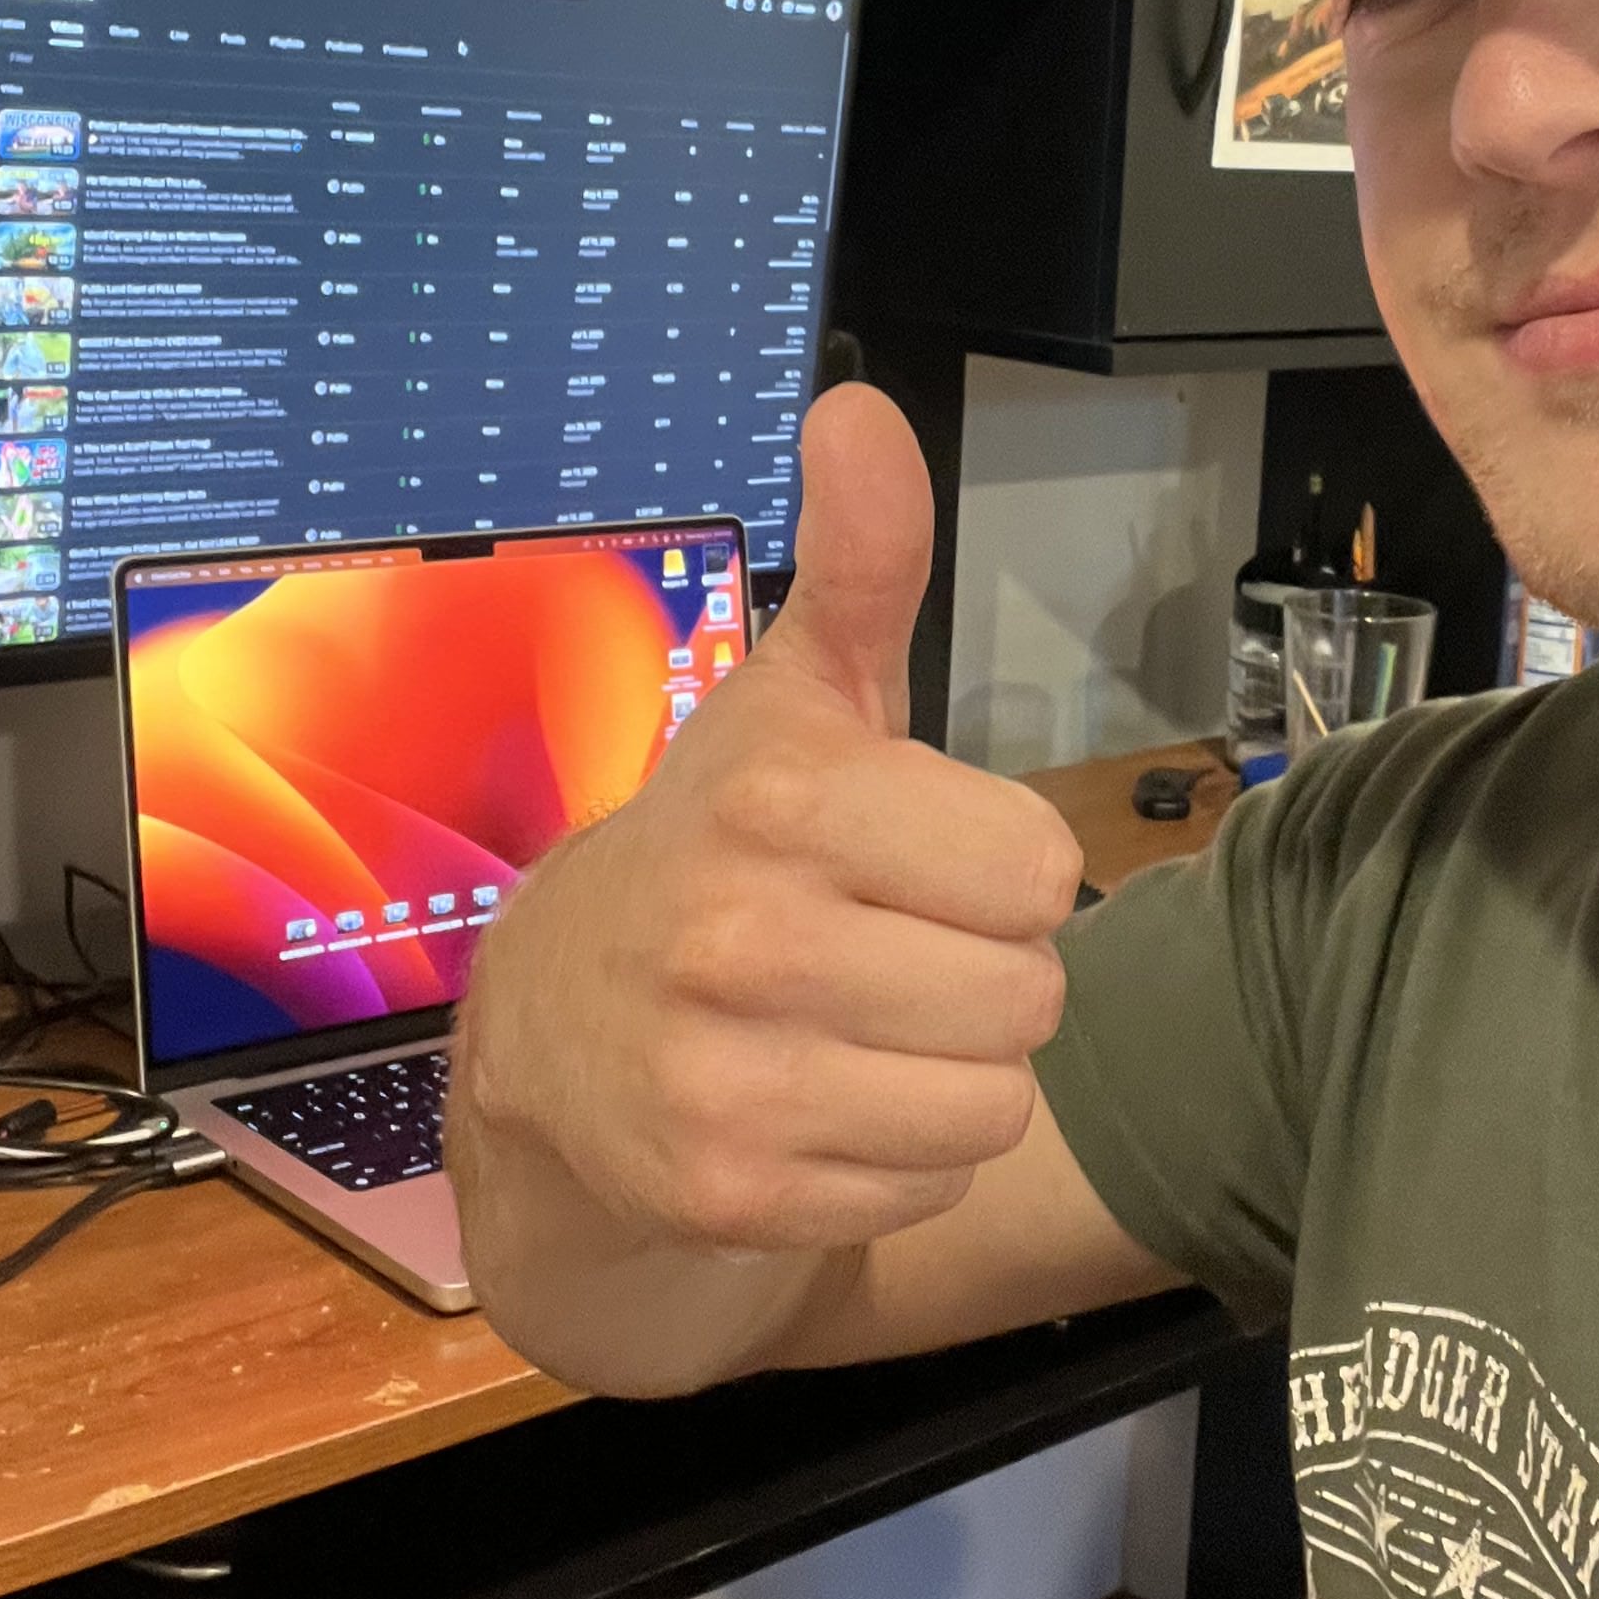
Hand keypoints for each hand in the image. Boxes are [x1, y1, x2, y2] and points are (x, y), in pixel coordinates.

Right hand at [455, 384, 1086, 1264]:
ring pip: (993, 1102)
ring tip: (860, 1026)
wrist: (554, 1034)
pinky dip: (897, 1156)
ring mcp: (730, 1081)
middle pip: (1034, 995)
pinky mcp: (729, 1194)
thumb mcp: (793, 698)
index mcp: (786, 802)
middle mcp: (745, 940)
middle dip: (984, 974)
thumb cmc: (722, 845)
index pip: (1044, 869)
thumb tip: (860, 404)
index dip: (1000, 867)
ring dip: (953, 1072)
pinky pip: (930, 1183)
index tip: (919, 859)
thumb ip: (860, 561)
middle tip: (890, 949)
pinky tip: (818, 1102)